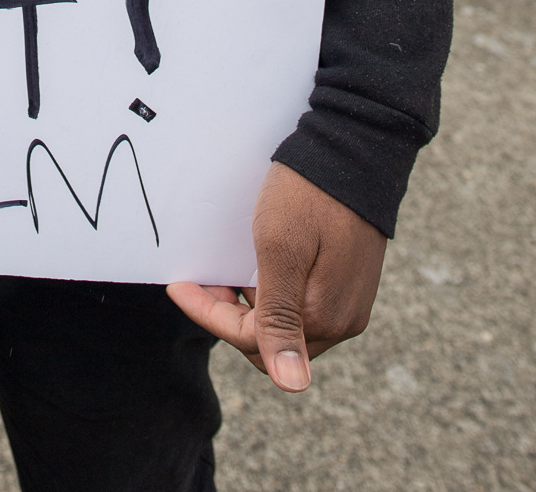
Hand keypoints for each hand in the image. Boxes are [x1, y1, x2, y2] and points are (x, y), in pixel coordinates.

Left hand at [167, 163, 385, 392]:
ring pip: (287, 322)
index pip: (252, 342)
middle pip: (270, 339)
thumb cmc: (309, 195)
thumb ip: (279, 318)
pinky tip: (259, 263)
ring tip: (228, 268)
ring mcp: (349, 303)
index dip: (210, 316)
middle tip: (206, 277)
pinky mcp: (351, 283)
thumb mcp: (281, 250)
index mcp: (321, 318)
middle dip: (231, 313)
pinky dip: (274, 290)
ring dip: (252, 302)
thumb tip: (291, 386)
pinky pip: (305, 302)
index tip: (180, 286)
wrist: (355, 148)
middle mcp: (342, 321)